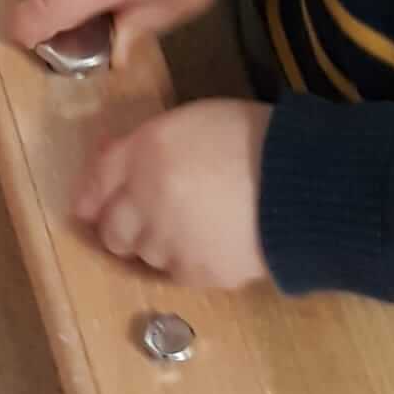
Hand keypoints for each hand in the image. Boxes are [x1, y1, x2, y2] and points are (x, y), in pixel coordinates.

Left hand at [76, 98, 271, 287]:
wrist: (304, 186)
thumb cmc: (255, 139)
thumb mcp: (194, 120)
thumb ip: (148, 142)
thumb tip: (115, 159)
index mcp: (144, 152)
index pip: (96, 181)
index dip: (90, 197)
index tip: (90, 207)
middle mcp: (144, 199)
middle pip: (112, 230)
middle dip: (120, 228)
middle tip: (145, 221)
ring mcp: (168, 241)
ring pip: (144, 254)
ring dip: (156, 245)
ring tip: (190, 229)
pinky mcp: (196, 273)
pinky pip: (178, 272)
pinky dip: (188, 262)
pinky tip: (213, 245)